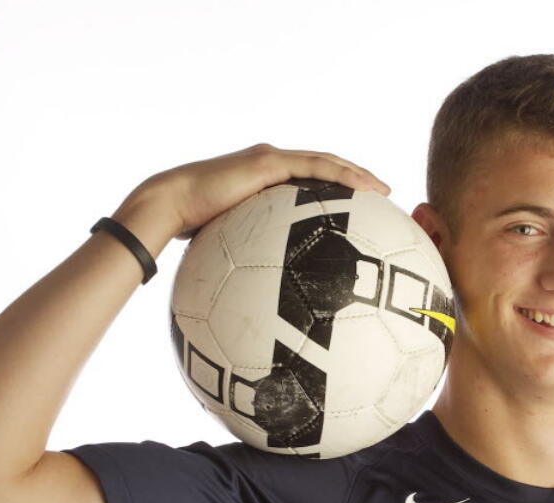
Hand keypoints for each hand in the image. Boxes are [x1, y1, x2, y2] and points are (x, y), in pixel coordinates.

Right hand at [139, 143, 391, 241]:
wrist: (170, 205)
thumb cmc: (191, 230)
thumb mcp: (229, 246)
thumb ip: (250, 256)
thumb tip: (263, 292)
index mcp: (263, 180)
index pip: (307, 180)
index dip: (336, 189)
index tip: (361, 207)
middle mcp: (270, 164)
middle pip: (324, 167)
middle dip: (356, 179)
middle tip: (383, 196)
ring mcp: (270, 160)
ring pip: (326, 162)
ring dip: (357, 175)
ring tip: (383, 191)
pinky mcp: (268, 161)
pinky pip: (315, 167)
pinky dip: (342, 176)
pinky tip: (363, 190)